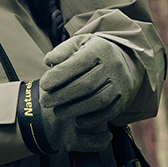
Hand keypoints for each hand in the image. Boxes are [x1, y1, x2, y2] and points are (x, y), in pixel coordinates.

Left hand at [17, 35, 138, 154]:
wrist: (120, 59)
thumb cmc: (90, 52)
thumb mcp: (76, 44)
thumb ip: (61, 51)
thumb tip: (48, 61)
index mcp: (100, 48)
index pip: (78, 62)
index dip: (60, 75)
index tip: (43, 85)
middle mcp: (114, 65)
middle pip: (87, 84)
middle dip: (63, 95)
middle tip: (45, 102)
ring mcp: (121, 82)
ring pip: (98, 100)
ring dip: (75, 109)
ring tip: (57, 113)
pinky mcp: (124, 97)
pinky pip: (110, 111)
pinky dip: (93, 119)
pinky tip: (77, 121)